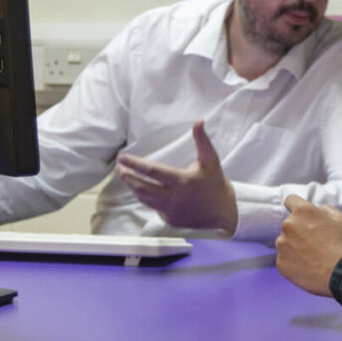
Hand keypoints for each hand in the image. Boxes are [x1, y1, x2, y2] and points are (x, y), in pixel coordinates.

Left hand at [115, 119, 236, 234]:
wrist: (223, 211)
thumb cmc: (215, 182)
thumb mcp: (210, 159)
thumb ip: (201, 140)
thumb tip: (198, 121)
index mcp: (183, 181)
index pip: (152, 171)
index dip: (135, 164)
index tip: (122, 158)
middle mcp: (175, 197)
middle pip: (142, 187)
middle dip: (127, 177)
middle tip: (119, 168)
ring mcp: (171, 210)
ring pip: (144, 199)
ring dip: (133, 187)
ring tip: (125, 177)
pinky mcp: (170, 219)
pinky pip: (153, 207)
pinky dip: (146, 198)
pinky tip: (142, 189)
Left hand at [276, 195, 341, 296]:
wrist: (341, 273)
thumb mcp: (341, 218)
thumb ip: (325, 210)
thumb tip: (317, 210)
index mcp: (303, 211)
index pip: (290, 200)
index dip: (296, 206)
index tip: (300, 214)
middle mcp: (288, 225)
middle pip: (290, 225)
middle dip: (299, 231)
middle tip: (316, 243)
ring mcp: (282, 244)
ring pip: (286, 242)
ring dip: (295, 247)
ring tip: (313, 257)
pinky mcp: (280, 262)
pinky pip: (285, 260)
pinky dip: (294, 263)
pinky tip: (308, 267)